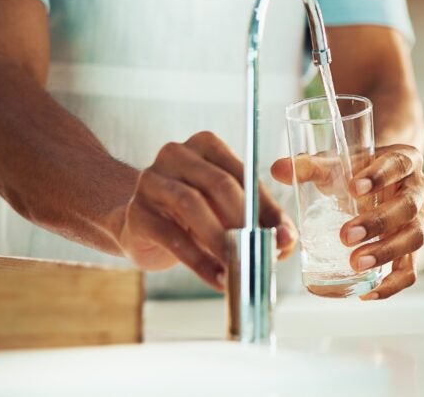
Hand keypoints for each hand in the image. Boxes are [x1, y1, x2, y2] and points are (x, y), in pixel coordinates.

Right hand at [116, 132, 297, 290]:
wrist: (139, 227)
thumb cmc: (192, 215)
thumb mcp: (226, 211)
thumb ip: (258, 222)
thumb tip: (287, 242)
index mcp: (206, 145)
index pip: (244, 174)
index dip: (268, 208)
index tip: (287, 237)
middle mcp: (176, 154)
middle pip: (219, 185)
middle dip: (246, 222)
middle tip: (264, 252)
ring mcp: (151, 181)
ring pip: (192, 206)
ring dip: (221, 241)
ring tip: (240, 268)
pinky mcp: (136, 213)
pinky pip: (172, 238)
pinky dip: (200, 261)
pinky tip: (218, 278)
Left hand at [272, 144, 423, 299]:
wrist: (381, 179)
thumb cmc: (358, 169)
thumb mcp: (337, 162)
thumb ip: (309, 166)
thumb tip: (278, 169)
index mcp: (404, 160)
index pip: (398, 165)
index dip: (379, 177)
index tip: (354, 188)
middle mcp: (417, 190)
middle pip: (408, 207)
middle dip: (378, 223)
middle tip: (347, 236)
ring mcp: (419, 220)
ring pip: (413, 238)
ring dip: (386, 252)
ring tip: (356, 263)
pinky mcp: (412, 248)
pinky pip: (410, 270)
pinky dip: (393, 284)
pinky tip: (369, 292)